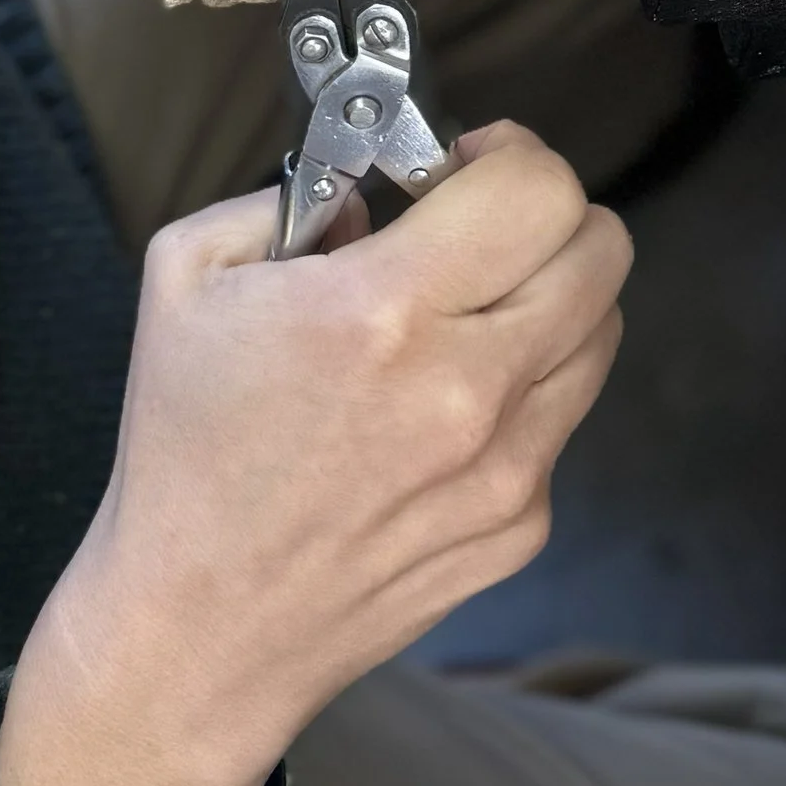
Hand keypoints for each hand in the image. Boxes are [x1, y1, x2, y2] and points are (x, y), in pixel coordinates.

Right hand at [0, 124, 629, 785]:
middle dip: (547, 215)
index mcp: (384, 313)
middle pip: (602, 250)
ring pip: (601, 329)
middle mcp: (468, 390)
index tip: (461, 167)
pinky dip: (523, 391)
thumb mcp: (187, 276)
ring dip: (547, 298)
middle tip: (478, 229)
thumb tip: (376, 188)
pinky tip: (440, 411)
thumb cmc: (184, 449)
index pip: (540, 190)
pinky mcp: (522, 529)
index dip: (510, 154)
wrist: (197, 631)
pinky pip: (563, 420)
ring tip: (464, 316)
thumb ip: (291, 195)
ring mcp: (509, 470)